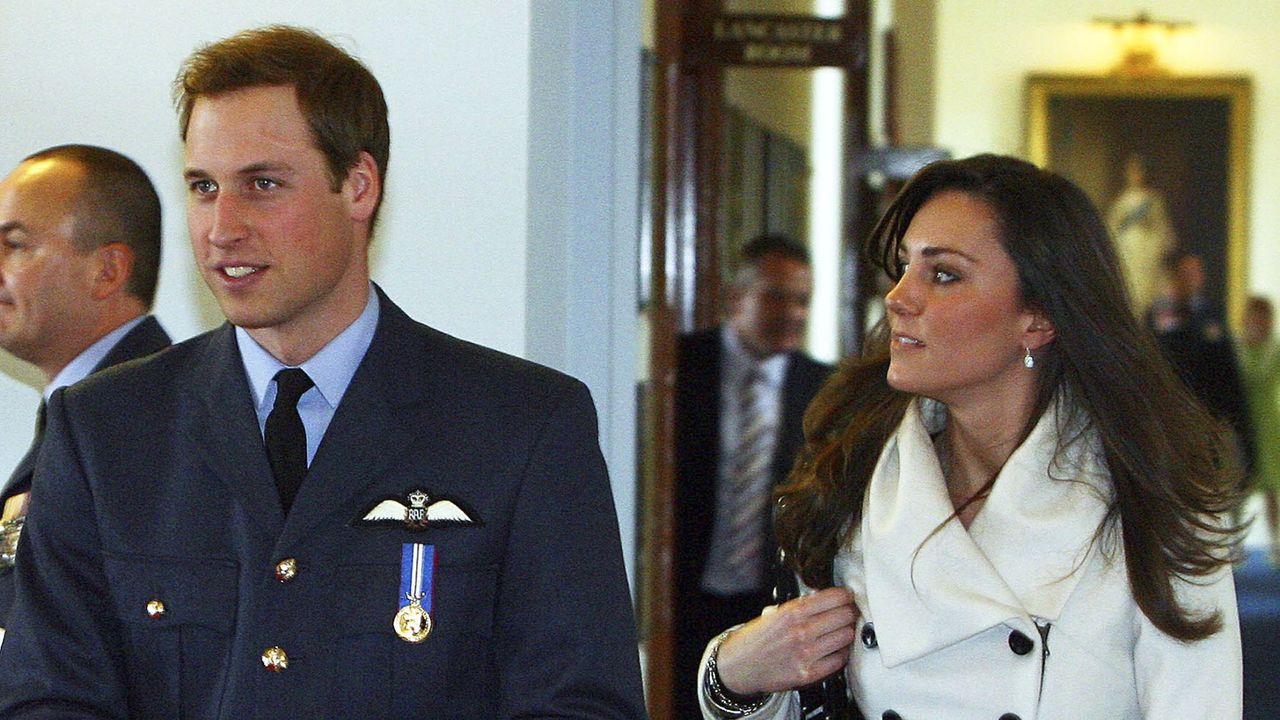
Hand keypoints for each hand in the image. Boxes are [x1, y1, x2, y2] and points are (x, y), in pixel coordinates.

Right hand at [715, 587, 858, 695]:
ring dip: (848, 632)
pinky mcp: (808, 674)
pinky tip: (836, 649)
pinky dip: (842, 653)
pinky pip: (839, 660)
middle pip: (844, 616)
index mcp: (791, 612)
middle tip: (849, 613)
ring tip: (843, 631)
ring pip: (845, 637)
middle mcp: (800, 631)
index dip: (846, 596)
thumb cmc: (753, 640)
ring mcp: (806, 654)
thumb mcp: (773, 614)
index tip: (848, 597)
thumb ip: (798, 608)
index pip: (833, 598)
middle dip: (850, 613)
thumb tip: (826, 600)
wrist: (737, 668)